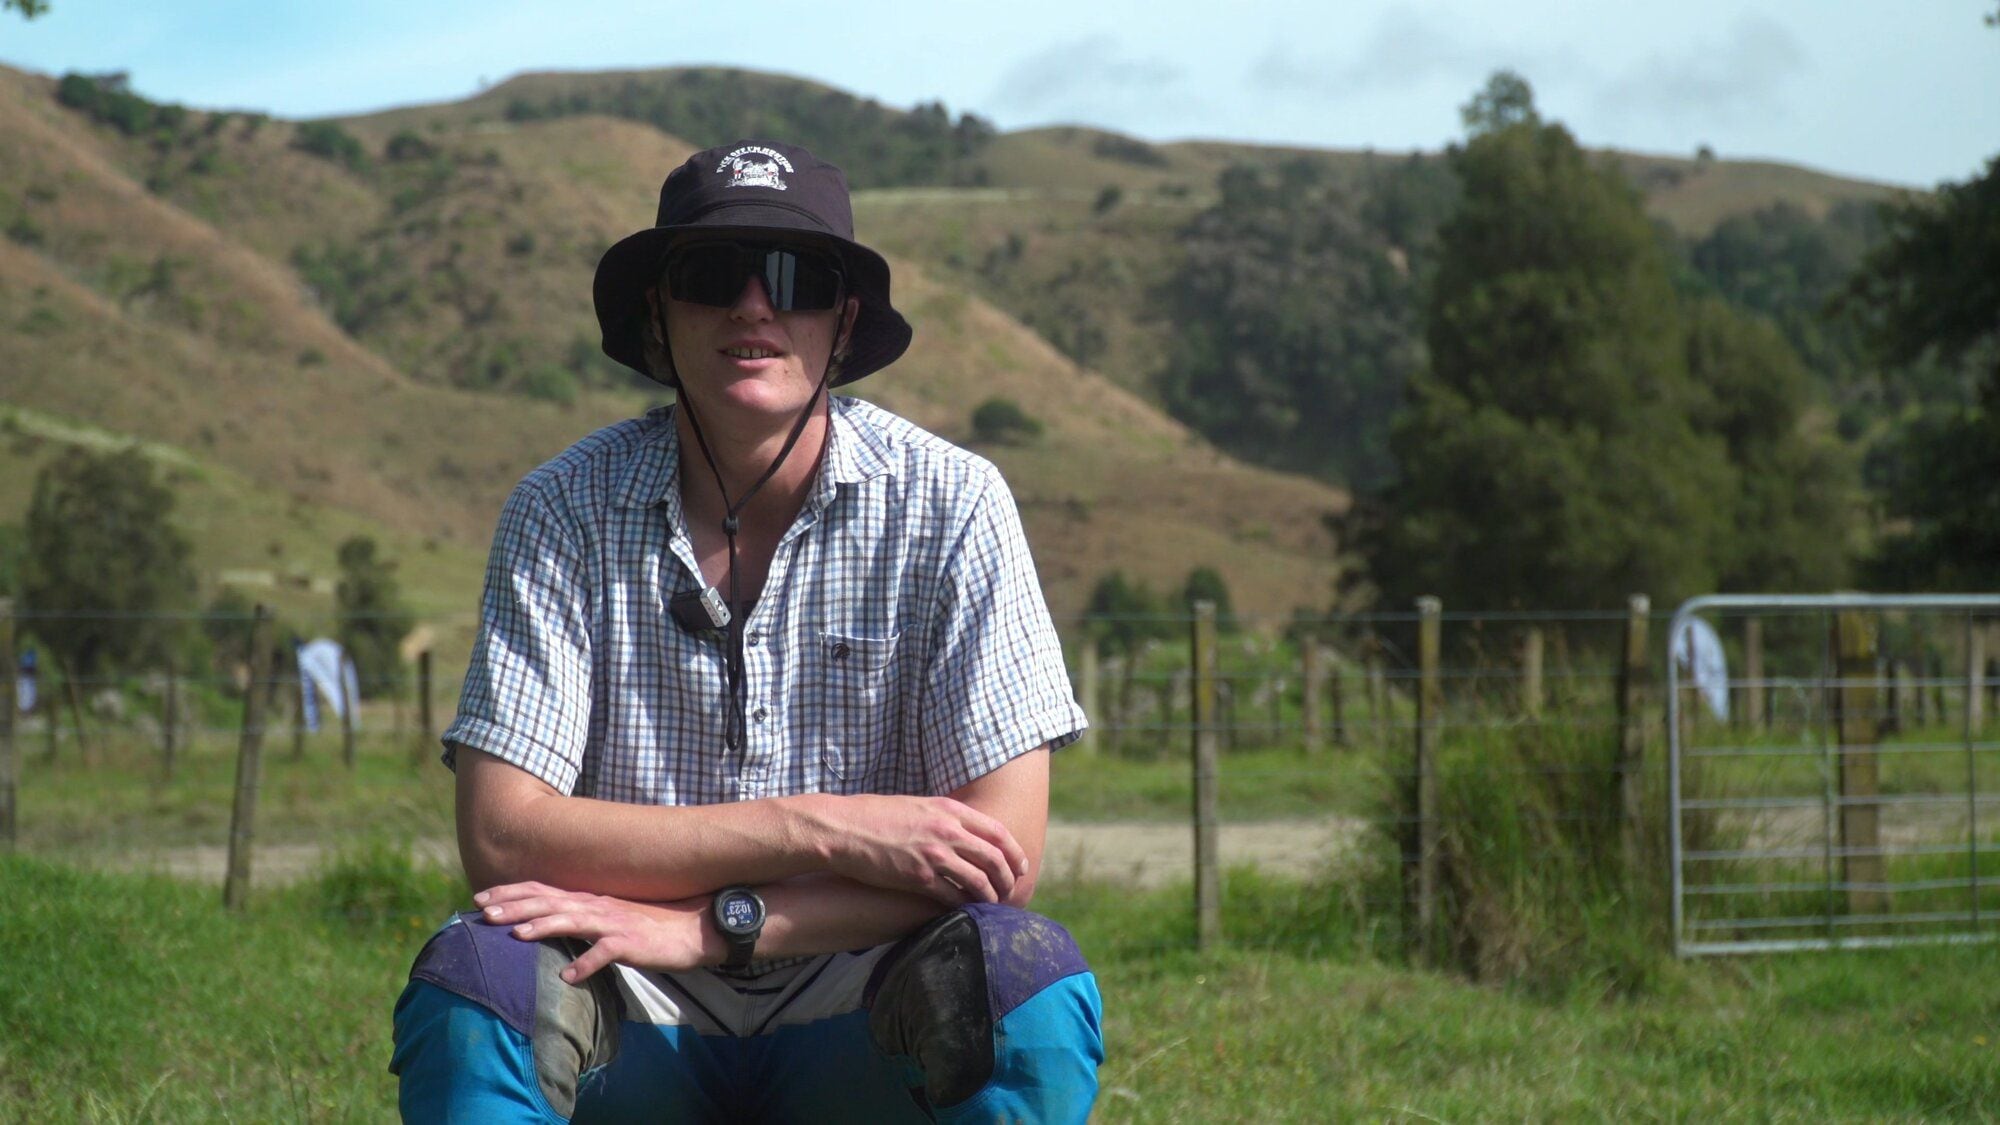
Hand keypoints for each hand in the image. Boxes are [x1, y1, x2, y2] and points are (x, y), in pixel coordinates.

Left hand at [472, 881, 718, 980]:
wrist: (695, 926)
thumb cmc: (650, 924)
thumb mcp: (610, 917)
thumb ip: (580, 918)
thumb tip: (548, 923)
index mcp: (589, 900)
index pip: (543, 891)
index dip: (511, 893)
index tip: (480, 898)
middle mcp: (596, 906)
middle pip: (549, 902)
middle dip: (514, 906)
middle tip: (483, 913)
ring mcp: (614, 923)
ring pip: (572, 922)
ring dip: (542, 926)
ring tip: (516, 935)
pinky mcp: (632, 943)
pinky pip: (606, 953)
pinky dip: (586, 964)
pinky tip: (568, 977)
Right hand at [799, 794, 1027, 904]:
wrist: (844, 829)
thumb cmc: (875, 815)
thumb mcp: (917, 805)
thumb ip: (942, 817)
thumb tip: (961, 831)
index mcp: (949, 810)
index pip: (997, 832)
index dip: (1014, 852)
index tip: (1020, 866)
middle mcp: (947, 831)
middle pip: (995, 858)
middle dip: (1008, 878)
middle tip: (1011, 891)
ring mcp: (934, 855)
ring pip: (979, 880)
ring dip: (990, 896)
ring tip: (992, 905)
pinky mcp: (919, 878)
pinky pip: (953, 896)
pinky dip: (964, 906)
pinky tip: (966, 912)